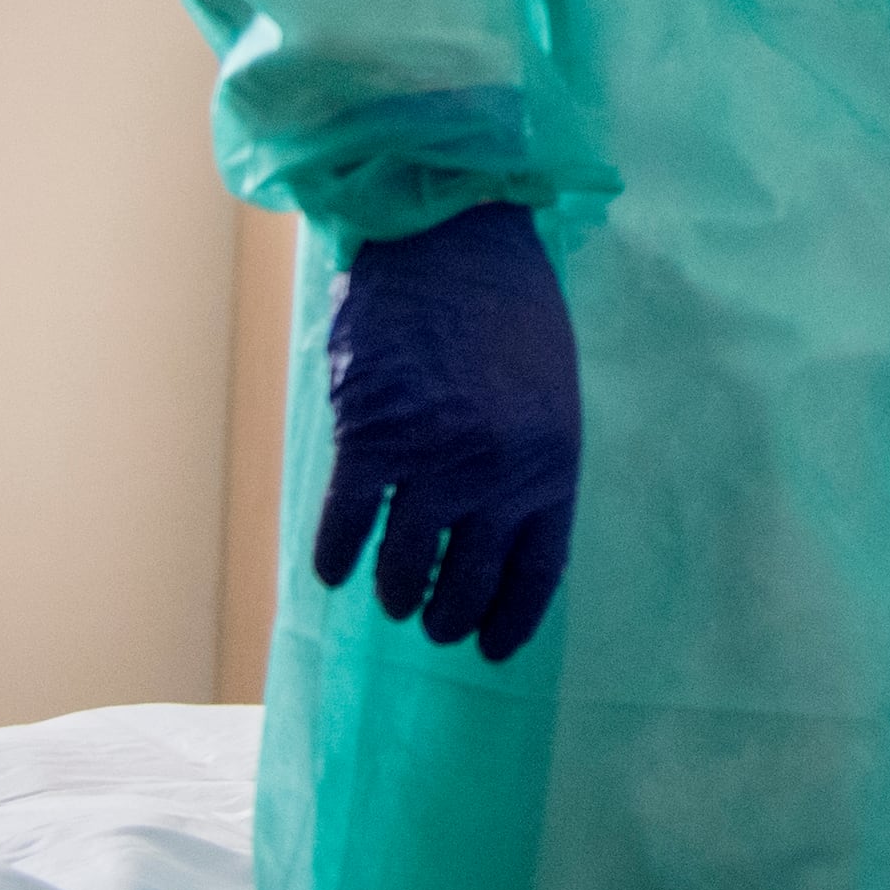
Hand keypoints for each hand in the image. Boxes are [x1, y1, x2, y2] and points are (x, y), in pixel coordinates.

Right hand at [313, 200, 580, 660]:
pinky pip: (346, 531)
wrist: (455, 239)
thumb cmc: (508, 313)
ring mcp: (433, 461)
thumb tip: (496, 542)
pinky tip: (335, 568)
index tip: (489, 650)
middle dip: (445, 615)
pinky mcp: (371, 440)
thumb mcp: (549, 395)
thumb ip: (529, 467)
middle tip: (430, 621)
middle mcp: (499, 475)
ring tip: (391, 593)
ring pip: (402, 569)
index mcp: (554, 464)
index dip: (508, 620)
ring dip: (393, 592)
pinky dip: (337, 558)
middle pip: (465, 585)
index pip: (534, 575)